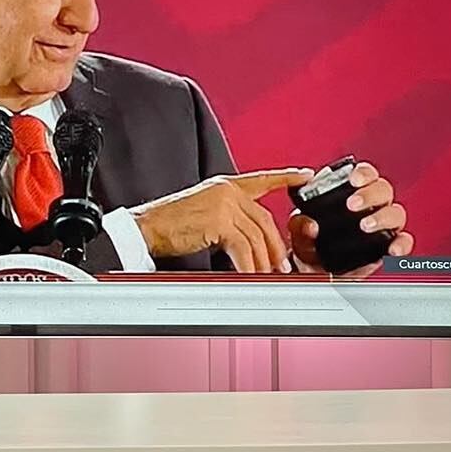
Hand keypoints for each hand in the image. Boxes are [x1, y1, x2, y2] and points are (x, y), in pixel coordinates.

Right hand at [130, 168, 313, 272]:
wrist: (145, 228)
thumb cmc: (167, 225)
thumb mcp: (202, 213)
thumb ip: (227, 219)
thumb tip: (250, 242)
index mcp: (223, 186)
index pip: (262, 179)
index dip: (286, 177)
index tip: (305, 175)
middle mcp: (226, 190)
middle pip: (264, 220)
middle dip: (275, 246)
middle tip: (280, 266)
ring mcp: (224, 203)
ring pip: (256, 236)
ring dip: (262, 261)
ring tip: (264, 276)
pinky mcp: (219, 220)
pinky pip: (243, 248)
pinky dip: (248, 266)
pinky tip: (248, 275)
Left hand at [288, 161, 414, 277]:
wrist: (313, 270)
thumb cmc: (308, 242)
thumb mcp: (298, 231)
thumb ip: (300, 226)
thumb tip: (309, 224)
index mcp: (350, 192)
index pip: (365, 174)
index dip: (363, 173)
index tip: (353, 180)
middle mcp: (371, 205)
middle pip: (383, 190)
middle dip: (370, 194)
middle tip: (352, 204)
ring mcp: (382, 226)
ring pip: (396, 213)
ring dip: (383, 217)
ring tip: (365, 225)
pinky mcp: (387, 246)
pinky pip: (403, 242)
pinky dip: (401, 244)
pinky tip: (392, 249)